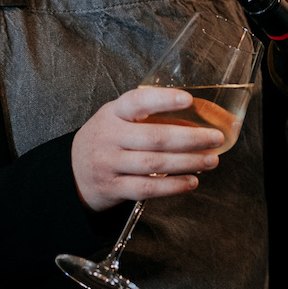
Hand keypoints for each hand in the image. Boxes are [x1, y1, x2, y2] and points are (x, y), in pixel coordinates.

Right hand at [71, 86, 223, 211]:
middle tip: (216, 138)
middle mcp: (109, 137)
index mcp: (112, 113)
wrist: (71, 172)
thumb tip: (196, 120)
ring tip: (211, 160)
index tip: (188, 99)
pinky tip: (192, 182)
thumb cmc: (105, 140)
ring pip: (155, 164)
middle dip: (190, 138)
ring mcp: (109, 164)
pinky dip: (174, 186)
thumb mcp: (116, 119)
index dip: (163, 100)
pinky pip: (148, 188)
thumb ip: (146, 117)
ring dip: (188, 162)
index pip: (137, 101)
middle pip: (155, 138)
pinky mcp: (113, 188)